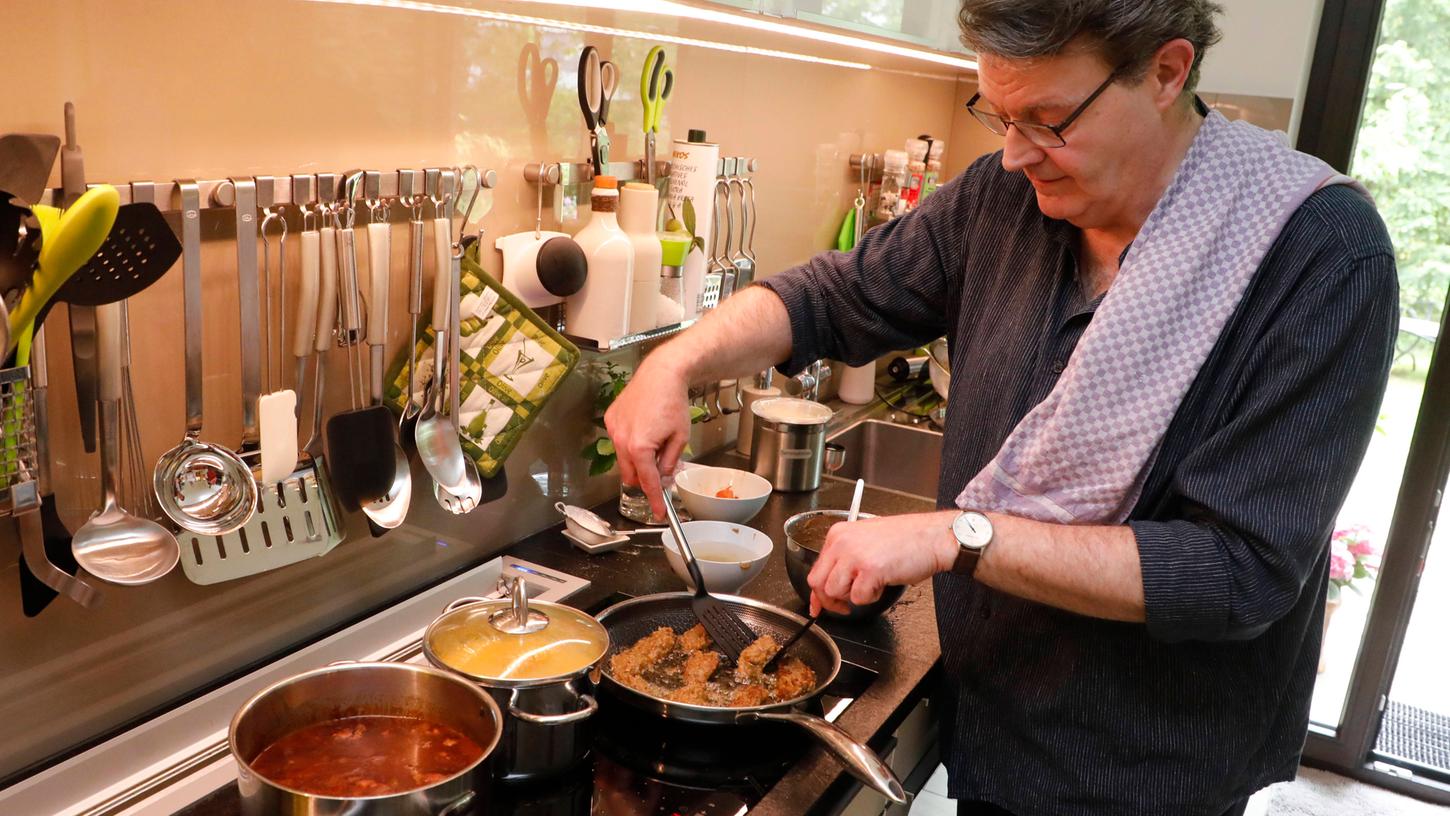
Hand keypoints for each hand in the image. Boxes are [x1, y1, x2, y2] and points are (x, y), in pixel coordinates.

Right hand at [604, 357, 691, 516]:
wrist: (661, 374)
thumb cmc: (673, 402)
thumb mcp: (680, 437)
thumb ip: (670, 461)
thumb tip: (663, 476)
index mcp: (640, 448)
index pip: (648, 483)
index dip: (655, 500)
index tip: (660, 513)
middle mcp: (621, 441)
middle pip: (630, 476)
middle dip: (645, 478)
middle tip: (662, 470)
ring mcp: (613, 430)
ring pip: (623, 460)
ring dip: (637, 460)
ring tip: (655, 440)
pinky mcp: (610, 420)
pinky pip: (618, 442)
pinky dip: (630, 443)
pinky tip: (644, 428)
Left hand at [807, 511, 958, 615]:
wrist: (933, 537)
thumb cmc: (907, 539)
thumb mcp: (867, 542)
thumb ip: (845, 560)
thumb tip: (829, 586)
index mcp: (839, 534)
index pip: (816, 568)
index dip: (817, 593)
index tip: (817, 606)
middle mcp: (842, 542)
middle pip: (818, 583)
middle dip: (830, 601)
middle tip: (844, 606)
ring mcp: (854, 555)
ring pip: (835, 592)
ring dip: (853, 597)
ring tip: (872, 585)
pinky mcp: (869, 569)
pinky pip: (858, 598)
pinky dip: (871, 597)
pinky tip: (883, 583)